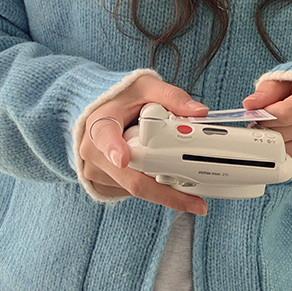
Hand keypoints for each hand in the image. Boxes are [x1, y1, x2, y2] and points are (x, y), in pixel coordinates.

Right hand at [79, 75, 208, 214]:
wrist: (98, 113)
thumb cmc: (121, 99)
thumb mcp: (146, 88)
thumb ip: (172, 97)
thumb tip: (199, 112)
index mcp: (99, 123)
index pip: (105, 136)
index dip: (114, 148)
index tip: (122, 158)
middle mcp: (93, 151)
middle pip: (131, 178)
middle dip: (166, 192)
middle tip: (195, 202)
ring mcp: (95, 172)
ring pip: (135, 188)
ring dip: (162, 186)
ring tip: (178, 172)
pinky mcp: (101, 185)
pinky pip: (131, 192)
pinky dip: (151, 187)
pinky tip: (159, 173)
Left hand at [243, 80, 291, 172]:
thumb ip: (270, 89)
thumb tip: (250, 104)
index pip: (285, 114)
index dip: (265, 116)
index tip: (259, 114)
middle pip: (286, 134)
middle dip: (267, 130)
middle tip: (261, 124)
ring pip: (291, 151)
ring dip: (275, 144)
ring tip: (274, 132)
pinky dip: (287, 156)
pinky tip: (286, 143)